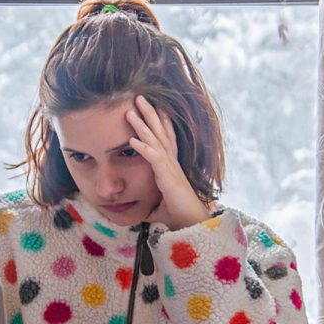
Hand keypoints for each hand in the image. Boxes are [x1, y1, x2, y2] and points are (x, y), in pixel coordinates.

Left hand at [125, 95, 210, 229]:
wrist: (193, 226)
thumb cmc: (179, 217)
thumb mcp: (159, 209)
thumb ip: (151, 206)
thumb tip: (141, 213)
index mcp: (171, 167)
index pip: (165, 139)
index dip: (160, 122)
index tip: (154, 106)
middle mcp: (172, 163)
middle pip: (160, 132)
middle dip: (150, 114)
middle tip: (139, 97)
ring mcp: (171, 169)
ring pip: (156, 141)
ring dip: (143, 124)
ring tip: (131, 110)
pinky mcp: (168, 178)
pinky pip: (153, 158)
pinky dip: (142, 147)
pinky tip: (131, 138)